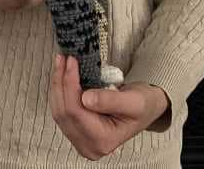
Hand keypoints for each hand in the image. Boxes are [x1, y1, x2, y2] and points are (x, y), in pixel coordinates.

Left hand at [49, 54, 169, 160]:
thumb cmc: (143, 105)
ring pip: (59, 111)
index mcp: (103, 140)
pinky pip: (62, 111)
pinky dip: (60, 91)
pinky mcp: (77, 131)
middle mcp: (88, 146)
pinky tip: (62, 75)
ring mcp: (81, 140)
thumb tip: (85, 98)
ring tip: (60, 62)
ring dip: (57, 85)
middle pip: (64, 113)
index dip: (70, 84)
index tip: (71, 61)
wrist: (146, 108)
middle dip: (60, 82)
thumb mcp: (133, 101)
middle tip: (63, 57)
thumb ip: (111, 100)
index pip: (76, 112)